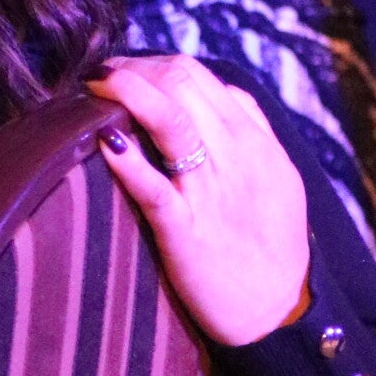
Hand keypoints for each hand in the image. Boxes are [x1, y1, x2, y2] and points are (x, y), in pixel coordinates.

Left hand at [87, 54, 311, 347]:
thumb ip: (250, 130)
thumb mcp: (276, 175)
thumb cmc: (271, 244)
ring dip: (128, 93)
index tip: (120, 74)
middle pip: (181, 82)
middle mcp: (234, 155)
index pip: (196, 75)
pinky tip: (102, 142)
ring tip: (95, 87)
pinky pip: (155, 189)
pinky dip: (128, 163)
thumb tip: (218, 92)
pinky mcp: (187, 232)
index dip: (149, 65)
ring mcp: (210, 192)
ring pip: (171, 120)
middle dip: (132, 70)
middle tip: (98, 79)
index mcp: (251, 139)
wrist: (280, 310)